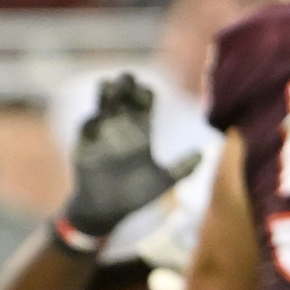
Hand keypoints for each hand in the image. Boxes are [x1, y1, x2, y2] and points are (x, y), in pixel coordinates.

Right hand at [65, 73, 199, 237]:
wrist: (107, 212)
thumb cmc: (135, 197)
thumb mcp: (163, 182)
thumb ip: (182, 168)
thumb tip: (204, 153)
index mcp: (141, 133)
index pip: (144, 105)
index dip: (144, 94)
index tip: (146, 91)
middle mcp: (122, 129)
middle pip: (124, 99)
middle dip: (125, 86)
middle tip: (127, 77)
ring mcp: (102, 135)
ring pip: (104, 107)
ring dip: (105, 96)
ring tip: (109, 85)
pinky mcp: (85, 145)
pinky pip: (87, 128)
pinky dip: (91, 121)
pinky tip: (97, 117)